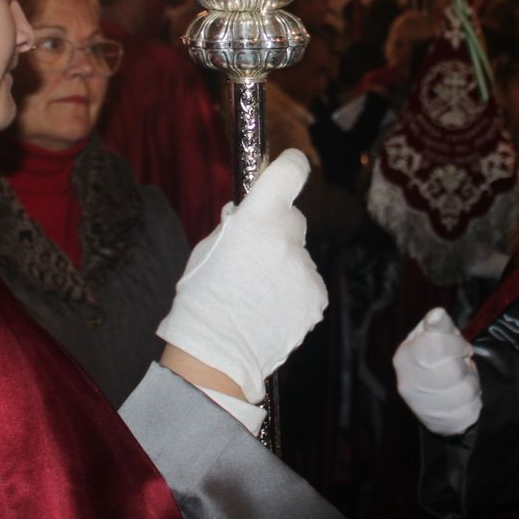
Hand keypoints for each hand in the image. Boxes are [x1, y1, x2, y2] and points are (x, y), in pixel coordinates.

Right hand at [157, 150, 327, 403]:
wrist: (216, 352)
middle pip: (293, 220)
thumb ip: (234, 226)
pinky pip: (306, 284)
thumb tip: (246, 213)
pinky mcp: (316, 296)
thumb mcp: (207, 248)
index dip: (291, 166)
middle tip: (253, 259)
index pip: (290, 172)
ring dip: (283, 267)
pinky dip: (293, 293)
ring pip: (298, 257)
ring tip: (256, 295)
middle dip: (277, 232)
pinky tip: (269, 309)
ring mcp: (305, 268)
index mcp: (258, 217)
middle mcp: (287, 237)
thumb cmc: (202, 297)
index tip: (291, 166)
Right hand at [394, 308, 481, 435]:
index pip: (436, 345)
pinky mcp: (441, 423)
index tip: (460, 346)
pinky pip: (470, 408)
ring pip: (465, 390)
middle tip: (460, 362)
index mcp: (405, 357)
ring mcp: (424, 407)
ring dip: (471, 380)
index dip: (456, 343)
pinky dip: (474, 398)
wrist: (432, 397)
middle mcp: (409, 384)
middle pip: (453, 370)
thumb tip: (438, 314)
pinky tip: (463, 395)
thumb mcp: (434, 336)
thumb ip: (439, 325)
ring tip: (461, 378)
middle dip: (463, 363)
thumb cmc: (434, 359)